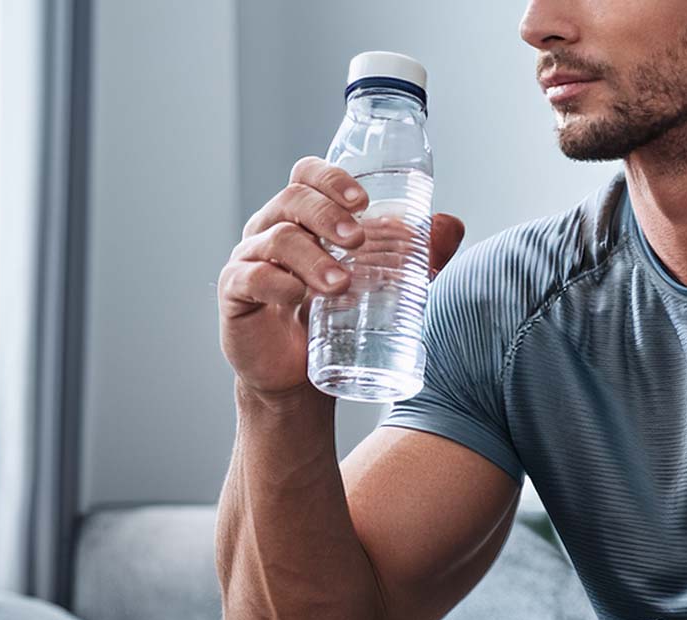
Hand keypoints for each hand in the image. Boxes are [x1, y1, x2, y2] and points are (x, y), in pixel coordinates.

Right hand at [217, 156, 464, 399]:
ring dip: (312, 257)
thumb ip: (417, 256)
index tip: (363, 201)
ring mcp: (249, 260)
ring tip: (340, 285)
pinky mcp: (235, 295)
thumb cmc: (332, 320)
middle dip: (327, 214)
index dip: (331, 178)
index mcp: (303, 217)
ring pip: (276, 239)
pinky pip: (249, 277)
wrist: (298, 376)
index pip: (307, 176)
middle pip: (292, 200)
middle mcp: (271, 229)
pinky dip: (275, 282)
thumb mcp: (379, 285)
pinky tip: (297, 296)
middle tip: (356, 241)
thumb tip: (451, 225)